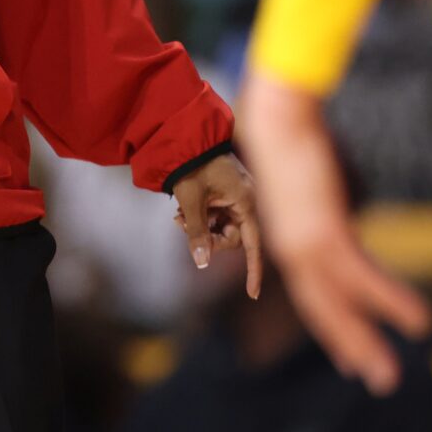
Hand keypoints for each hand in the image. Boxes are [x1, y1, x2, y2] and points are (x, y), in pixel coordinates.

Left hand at [170, 152, 263, 298]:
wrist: (187, 136)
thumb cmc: (191, 165)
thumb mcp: (191, 201)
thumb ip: (197, 232)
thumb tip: (202, 263)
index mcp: (246, 202)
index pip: (253, 244)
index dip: (253, 270)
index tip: (252, 295)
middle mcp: (248, 200)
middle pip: (233, 238)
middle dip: (208, 238)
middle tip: (181, 227)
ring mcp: (239, 196)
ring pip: (223, 228)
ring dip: (202, 228)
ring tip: (178, 217)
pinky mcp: (229, 193)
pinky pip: (219, 216)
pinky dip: (202, 218)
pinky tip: (183, 212)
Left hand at [238, 69, 430, 393]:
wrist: (279, 117)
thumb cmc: (292, 137)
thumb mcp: (307, 180)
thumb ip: (321, 206)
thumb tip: (333, 213)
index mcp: (289, 240)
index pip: (314, 296)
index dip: (334, 329)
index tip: (350, 360)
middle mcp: (292, 251)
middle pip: (324, 312)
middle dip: (353, 349)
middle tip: (380, 382)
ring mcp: (305, 245)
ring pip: (339, 307)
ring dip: (368, 343)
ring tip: (392, 377)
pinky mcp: (323, 232)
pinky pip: (361, 279)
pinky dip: (390, 303)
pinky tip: (420, 323)